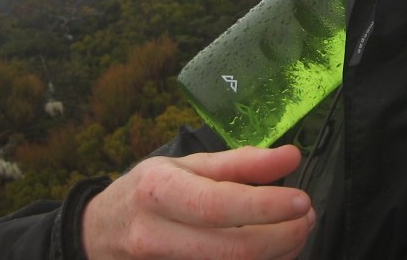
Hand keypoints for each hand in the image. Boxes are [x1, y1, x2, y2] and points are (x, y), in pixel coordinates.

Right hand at [81, 144, 314, 258]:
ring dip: (277, 255)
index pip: (218, 206)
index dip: (265, 207)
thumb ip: (241, 162)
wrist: (99, 233)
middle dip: (282, 237)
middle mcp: (156, 235)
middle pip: (231, 249)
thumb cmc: (148, 193)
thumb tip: (290, 156)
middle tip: (307, 217)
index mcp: (159, 192)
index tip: (301, 200)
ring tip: (295, 232)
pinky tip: (271, 252)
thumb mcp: (187, 165)